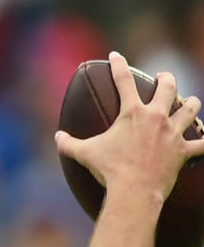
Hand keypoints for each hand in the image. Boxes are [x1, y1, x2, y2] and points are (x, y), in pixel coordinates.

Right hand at [55, 51, 203, 202]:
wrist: (134, 190)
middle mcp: (156, 117)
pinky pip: (202, 144)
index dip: (118, 65)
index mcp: (132, 113)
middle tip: (163, 77)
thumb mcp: (84, 154)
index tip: (116, 56)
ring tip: (189, 102)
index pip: (123, 81)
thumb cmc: (109, 170)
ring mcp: (173, 133)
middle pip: (168, 88)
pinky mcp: (183, 151)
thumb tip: (57, 137)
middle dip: (166, 78)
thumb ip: (68, 143)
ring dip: (190, 103)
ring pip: (190, 109)